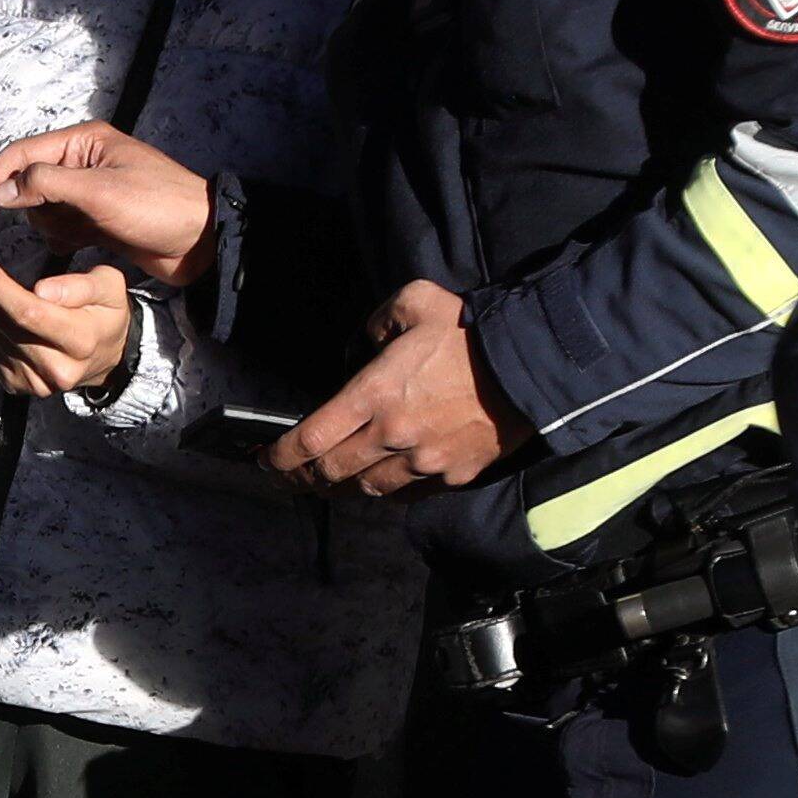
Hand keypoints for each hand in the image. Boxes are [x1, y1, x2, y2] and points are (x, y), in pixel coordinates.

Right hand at [0, 125, 215, 288]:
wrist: (201, 242)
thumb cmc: (159, 208)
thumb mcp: (99, 192)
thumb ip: (46, 186)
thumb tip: (5, 190)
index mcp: (84, 142)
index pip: (22, 155)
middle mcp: (84, 161)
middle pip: (29, 182)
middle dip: (33, 208)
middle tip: (59, 225)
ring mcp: (90, 192)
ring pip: (43, 209)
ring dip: (51, 226)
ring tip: (79, 235)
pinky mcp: (96, 219)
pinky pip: (61, 226)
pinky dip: (63, 238)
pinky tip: (80, 245)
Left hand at [0, 253, 135, 401]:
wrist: (109, 355)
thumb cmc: (105, 314)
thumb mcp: (108, 286)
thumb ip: (78, 285)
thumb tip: (42, 289)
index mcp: (81, 340)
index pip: (29, 313)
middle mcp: (57, 368)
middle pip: (4, 324)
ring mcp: (36, 381)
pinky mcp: (19, 385)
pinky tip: (7, 318)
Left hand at [276, 279, 523, 492]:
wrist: (532, 365)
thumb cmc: (470, 331)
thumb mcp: (414, 302)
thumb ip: (376, 323)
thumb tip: (364, 344)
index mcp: (375, 394)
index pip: (309, 440)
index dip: (279, 457)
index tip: (265, 461)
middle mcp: (392, 436)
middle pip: (330, 472)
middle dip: (301, 477)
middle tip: (288, 476)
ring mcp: (423, 462)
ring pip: (365, 489)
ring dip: (340, 487)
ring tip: (327, 482)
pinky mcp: (451, 476)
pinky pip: (406, 495)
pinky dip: (383, 492)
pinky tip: (375, 484)